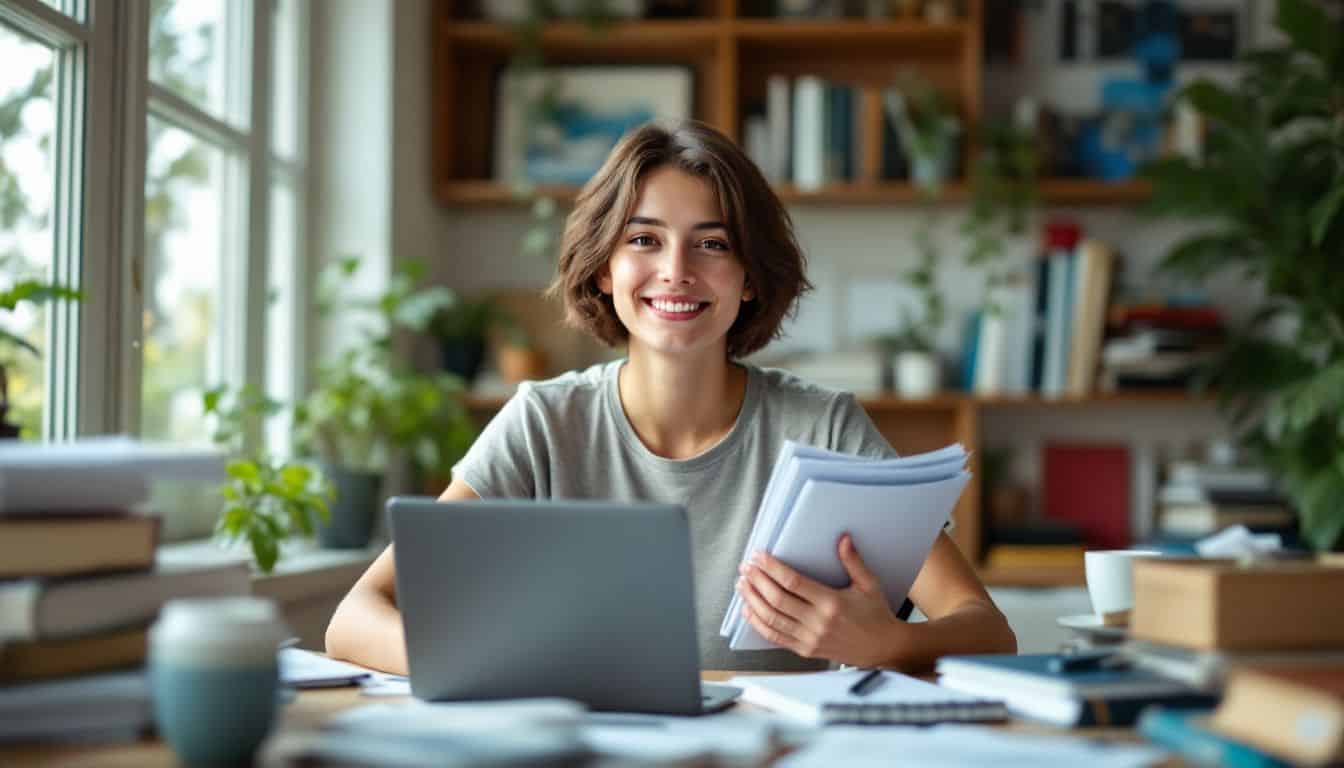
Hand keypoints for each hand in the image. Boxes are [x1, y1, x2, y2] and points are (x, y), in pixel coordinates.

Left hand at [736, 534, 907, 667]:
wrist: (882, 648)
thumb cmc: (876, 615)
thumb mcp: (869, 584)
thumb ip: (853, 561)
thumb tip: (843, 538)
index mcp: (832, 603)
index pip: (793, 582)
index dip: (772, 567)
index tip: (760, 555)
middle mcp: (818, 623)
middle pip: (777, 599)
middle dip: (757, 581)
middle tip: (746, 567)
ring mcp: (809, 639)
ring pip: (772, 618)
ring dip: (753, 600)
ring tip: (742, 584)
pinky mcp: (805, 650)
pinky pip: (775, 637)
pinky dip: (758, 623)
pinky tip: (749, 610)